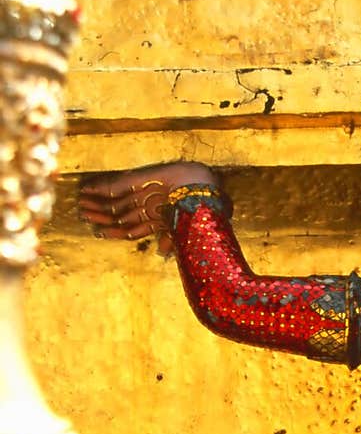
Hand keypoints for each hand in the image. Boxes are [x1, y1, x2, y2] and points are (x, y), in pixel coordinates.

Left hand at [78, 161, 215, 255]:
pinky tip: (87, 189)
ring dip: (97, 204)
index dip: (113, 230)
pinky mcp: (140, 179)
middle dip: (101, 215)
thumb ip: (171, 240)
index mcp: (158, 220)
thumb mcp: (184, 230)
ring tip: (81, 204)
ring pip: (114, 202)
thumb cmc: (202, 211)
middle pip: (119, 214)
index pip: (130, 227)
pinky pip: (117, 185)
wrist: (206, 192)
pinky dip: (101, 187)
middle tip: (82, 214)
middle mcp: (148, 206)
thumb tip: (162, 253)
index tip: (99, 232)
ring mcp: (144, 192)